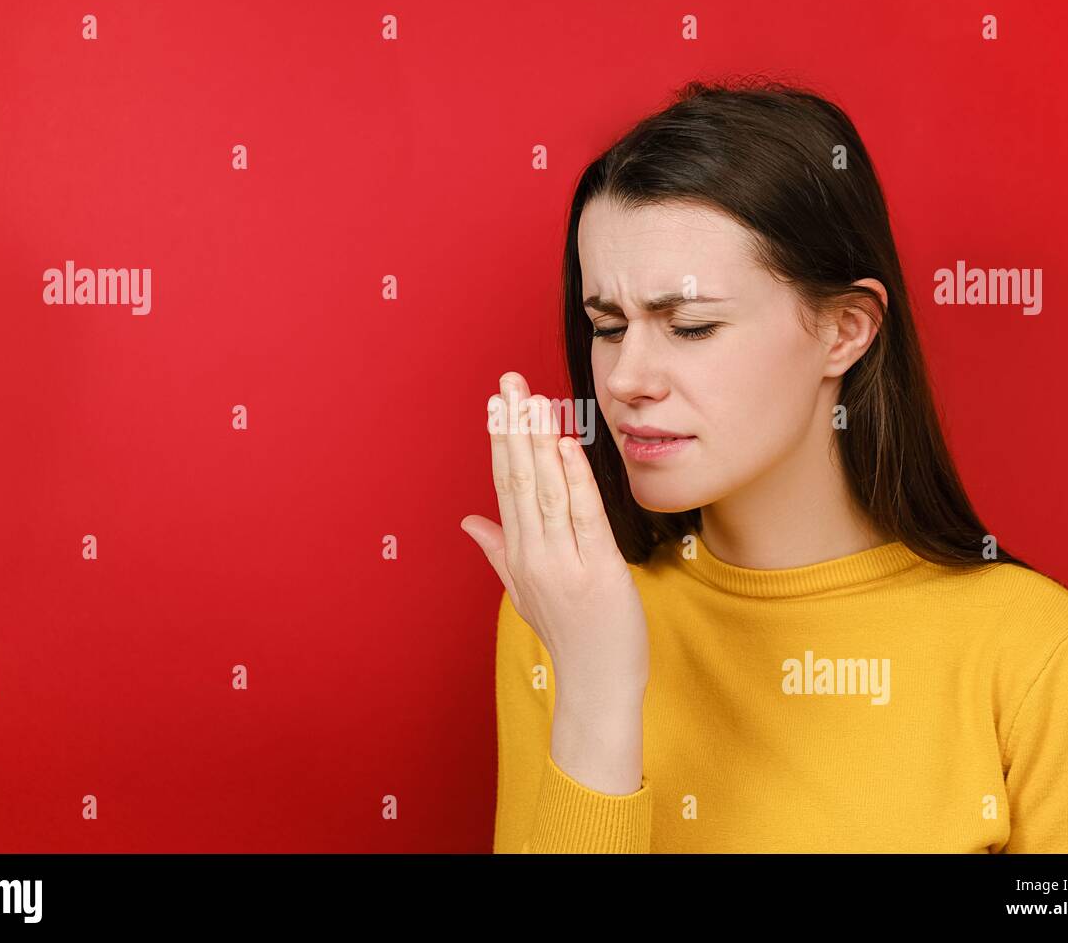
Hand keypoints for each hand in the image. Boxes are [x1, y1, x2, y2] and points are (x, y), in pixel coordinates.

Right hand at [461, 371, 649, 707]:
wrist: (597, 686)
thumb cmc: (570, 637)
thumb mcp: (524, 593)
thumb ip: (498, 552)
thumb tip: (470, 521)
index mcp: (517, 557)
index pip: (505, 487)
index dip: (501, 441)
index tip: (497, 402)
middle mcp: (534, 556)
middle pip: (519, 480)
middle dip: (513, 428)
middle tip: (508, 382)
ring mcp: (564, 564)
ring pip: (546, 492)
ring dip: (538, 442)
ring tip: (532, 399)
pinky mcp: (598, 572)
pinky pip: (583, 517)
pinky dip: (574, 479)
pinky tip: (566, 444)